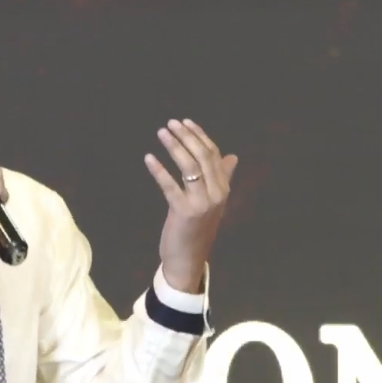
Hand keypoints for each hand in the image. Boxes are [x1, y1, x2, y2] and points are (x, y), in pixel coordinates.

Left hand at [144, 119, 238, 293]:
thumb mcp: (213, 202)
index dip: (200, 136)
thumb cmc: (197, 229)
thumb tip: (232, 157)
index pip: (214, 155)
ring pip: (189, 167)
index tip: (185, 122)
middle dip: (186, 137)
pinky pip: (170, 186)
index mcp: (224, 189)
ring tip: (161, 134)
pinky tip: (149, 158)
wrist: (189, 259)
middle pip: (203, 157)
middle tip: (170, 124)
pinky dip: (159, 170)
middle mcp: (217, 194)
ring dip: (174, 147)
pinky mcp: (184, 212)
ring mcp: (201, 203)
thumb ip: (222, 178)